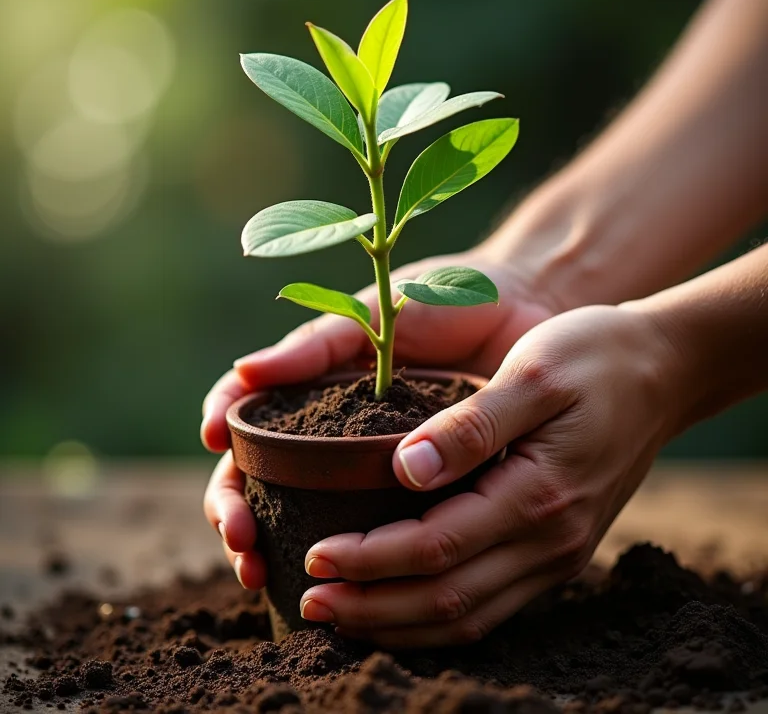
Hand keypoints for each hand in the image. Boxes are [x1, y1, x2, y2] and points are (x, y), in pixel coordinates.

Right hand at [201, 247, 558, 588]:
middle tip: (243, 546)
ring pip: (305, 516)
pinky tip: (341, 582)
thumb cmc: (435, 299)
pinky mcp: (420, 486)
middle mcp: (332, 433)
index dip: (225, 455)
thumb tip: (244, 372)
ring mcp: (371, 463)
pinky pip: (378, 528)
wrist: (517, 307)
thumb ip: (314, 344)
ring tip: (266, 574)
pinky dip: (353, 559)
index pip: (246, 429)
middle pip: (261, 484)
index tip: (222, 469)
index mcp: (312, 390)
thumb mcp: (369, 315)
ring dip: (277, 548)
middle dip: (238, 516)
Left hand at [298, 304, 681, 645]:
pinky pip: (494, 605)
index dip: (371, 559)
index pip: (436, 547)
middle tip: (311, 603)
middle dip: (373, 607)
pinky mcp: (559, 550)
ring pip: (471, 616)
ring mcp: (558, 552)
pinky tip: (405, 604)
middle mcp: (549, 539)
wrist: (662, 371)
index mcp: (537, 494)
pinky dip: (441, 615)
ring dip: (401, 622)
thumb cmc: (593, 358)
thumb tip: (403, 470)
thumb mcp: (532, 373)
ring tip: (345, 616)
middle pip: (447, 599)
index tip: (316, 555)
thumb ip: (470, 426)